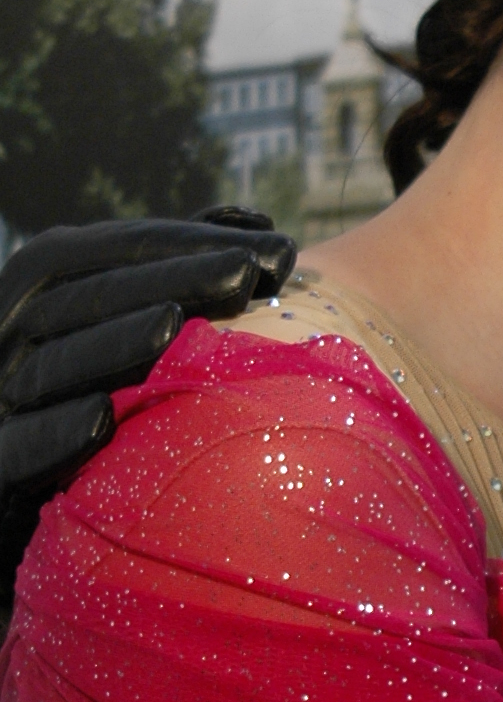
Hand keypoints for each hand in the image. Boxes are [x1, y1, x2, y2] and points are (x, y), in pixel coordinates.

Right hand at [0, 206, 295, 586]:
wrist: (31, 478)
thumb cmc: (98, 391)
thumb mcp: (127, 321)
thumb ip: (179, 270)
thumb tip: (252, 223)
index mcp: (44, 286)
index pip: (113, 249)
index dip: (190, 242)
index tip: (276, 250)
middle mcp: (9, 329)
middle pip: (85, 295)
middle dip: (171, 278)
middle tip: (246, 273)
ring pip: (50, 363)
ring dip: (111, 342)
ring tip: (173, 325)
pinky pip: (16, 447)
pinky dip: (55, 432)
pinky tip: (103, 420)